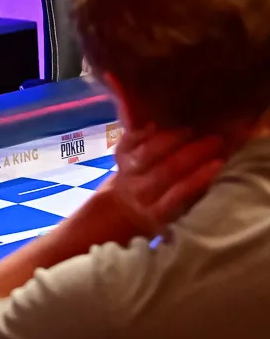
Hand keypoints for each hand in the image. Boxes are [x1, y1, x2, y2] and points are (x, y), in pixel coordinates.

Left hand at [106, 125, 226, 234]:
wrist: (125, 207)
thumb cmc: (165, 208)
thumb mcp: (181, 213)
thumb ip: (196, 196)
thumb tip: (218, 170)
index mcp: (160, 211)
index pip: (180, 192)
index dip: (199, 178)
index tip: (219, 162)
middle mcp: (141, 193)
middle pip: (165, 171)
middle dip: (192, 153)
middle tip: (215, 139)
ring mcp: (127, 176)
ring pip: (145, 156)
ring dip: (168, 140)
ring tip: (189, 131)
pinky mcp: (118, 159)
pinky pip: (126, 144)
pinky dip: (139, 134)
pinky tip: (155, 125)